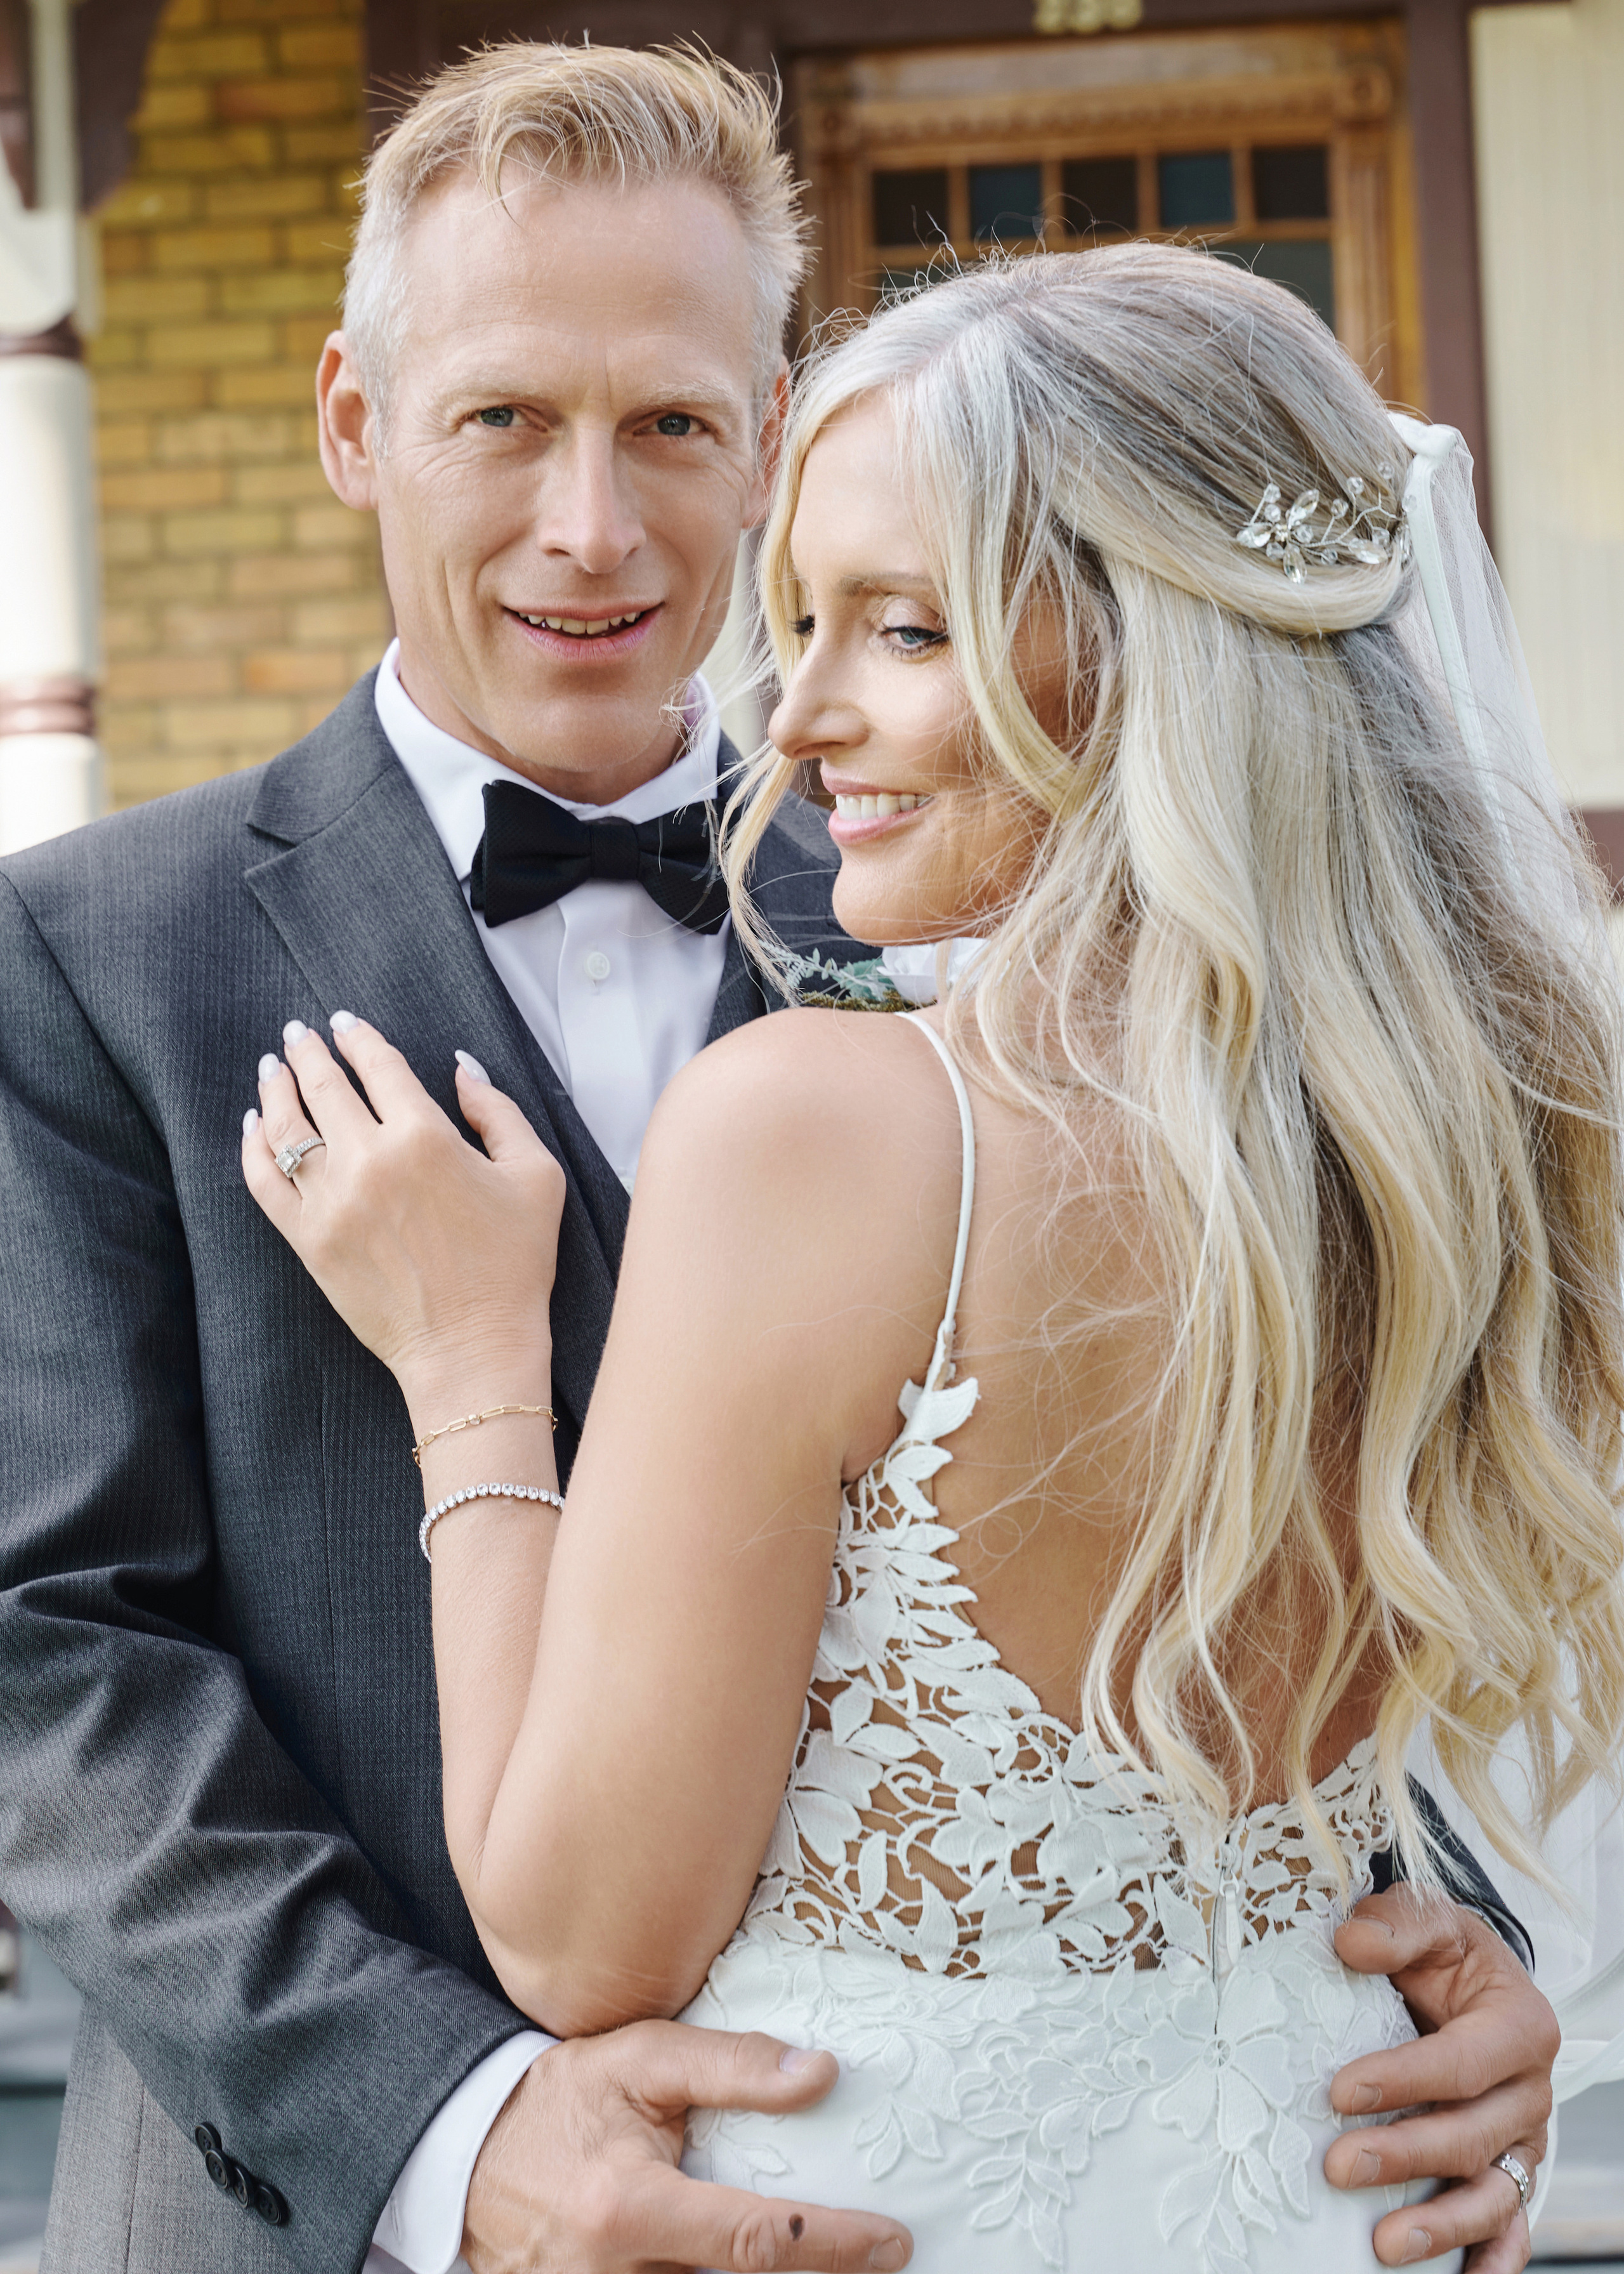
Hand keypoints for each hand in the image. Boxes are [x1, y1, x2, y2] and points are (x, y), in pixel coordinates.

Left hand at [242, 1016, 564, 1409]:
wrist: (473, 1349)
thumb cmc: (513, 1265)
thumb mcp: (536, 1176)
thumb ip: (499, 1113)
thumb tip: (462, 1071)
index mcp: (427, 1137)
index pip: (379, 1067)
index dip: (359, 1037)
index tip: (346, 1022)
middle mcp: (371, 1161)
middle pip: (324, 1087)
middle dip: (308, 1051)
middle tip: (299, 1032)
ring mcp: (332, 1202)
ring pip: (288, 1127)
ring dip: (275, 1087)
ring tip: (271, 1066)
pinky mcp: (308, 1240)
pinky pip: (264, 1181)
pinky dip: (253, 1146)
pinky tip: (255, 1125)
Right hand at [462, 2020, 911, 2273]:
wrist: (471, 2154)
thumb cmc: (564, 2099)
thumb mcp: (642, 2059)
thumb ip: (730, 2065)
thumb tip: (822, 2074)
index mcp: (629, 2210)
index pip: (755, 2243)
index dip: (834, 2246)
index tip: (893, 2240)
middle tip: (877, 2260)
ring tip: (825, 2259)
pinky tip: (747, 2265)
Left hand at [1326, 1890, 1554, 2270]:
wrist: (1465, 1982)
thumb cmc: (1445, 1957)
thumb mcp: (1427, 1921)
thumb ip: (1394, 1925)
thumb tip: (1351, 1944)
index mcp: (1519, 2025)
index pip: (1463, 2062)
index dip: (1405, 2078)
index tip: (1341, 2091)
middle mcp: (1529, 2091)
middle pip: (1472, 2136)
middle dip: (1406, 2155)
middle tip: (1339, 2166)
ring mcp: (1522, 2141)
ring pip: (1492, 2194)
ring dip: (1440, 2225)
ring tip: (1382, 2244)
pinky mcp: (1508, 2174)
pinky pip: (1507, 2226)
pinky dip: (1490, 2261)